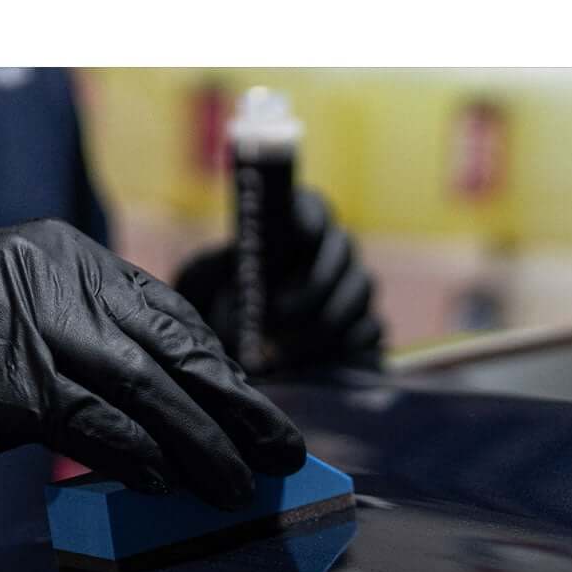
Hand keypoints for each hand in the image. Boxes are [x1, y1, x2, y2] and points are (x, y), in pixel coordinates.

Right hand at [0, 220, 305, 509]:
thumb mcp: (1, 331)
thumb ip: (76, 356)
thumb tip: (149, 415)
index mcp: (62, 258)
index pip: (171, 316)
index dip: (223, 372)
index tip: (257, 415)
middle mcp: (55, 276)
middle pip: (176, 349)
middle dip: (239, 406)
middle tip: (286, 452)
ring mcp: (29, 321)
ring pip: (148, 388)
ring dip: (205, 443)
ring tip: (243, 487)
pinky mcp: (2, 377)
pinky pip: (95, 422)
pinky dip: (138, 457)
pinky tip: (169, 487)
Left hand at [174, 189, 383, 374]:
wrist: (228, 353)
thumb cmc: (211, 307)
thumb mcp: (201, 281)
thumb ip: (218, 264)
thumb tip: (241, 253)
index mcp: (292, 225)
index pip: (315, 207)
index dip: (311, 219)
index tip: (298, 236)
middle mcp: (330, 251)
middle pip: (344, 249)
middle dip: (312, 284)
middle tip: (276, 314)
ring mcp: (352, 289)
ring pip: (360, 291)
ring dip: (324, 321)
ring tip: (284, 350)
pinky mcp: (364, 327)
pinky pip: (371, 328)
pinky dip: (345, 345)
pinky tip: (312, 364)